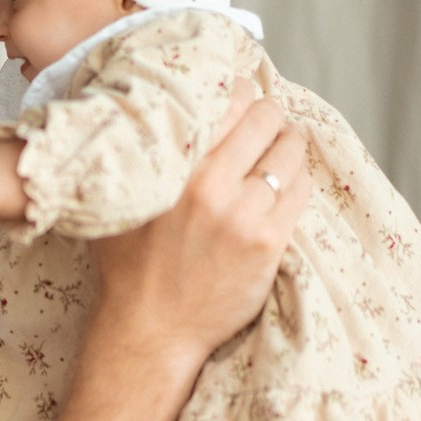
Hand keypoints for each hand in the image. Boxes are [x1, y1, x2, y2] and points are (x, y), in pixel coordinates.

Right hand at [89, 85, 309, 371]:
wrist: (151, 330)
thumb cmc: (128, 266)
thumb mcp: (121, 201)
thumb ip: (142, 158)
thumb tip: (156, 115)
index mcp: (173, 167)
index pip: (226, 100)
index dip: (239, 90)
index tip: (240, 96)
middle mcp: (210, 185)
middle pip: (265, 119)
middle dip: (268, 116)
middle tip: (264, 124)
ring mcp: (245, 215)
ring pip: (289, 153)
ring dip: (287, 145)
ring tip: (279, 151)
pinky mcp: (269, 242)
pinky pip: (300, 191)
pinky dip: (296, 180)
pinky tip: (283, 185)